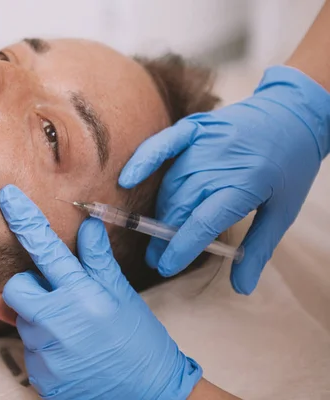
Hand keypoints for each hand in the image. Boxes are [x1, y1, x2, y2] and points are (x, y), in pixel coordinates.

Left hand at [0, 185, 201, 399]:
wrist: (150, 394)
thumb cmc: (139, 340)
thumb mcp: (123, 295)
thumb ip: (97, 261)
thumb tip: (87, 224)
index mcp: (83, 294)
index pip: (45, 249)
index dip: (24, 220)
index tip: (6, 197)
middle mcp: (59, 322)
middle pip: (15, 289)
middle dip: (27, 288)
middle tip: (56, 297)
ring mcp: (47, 353)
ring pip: (23, 322)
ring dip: (41, 322)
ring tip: (75, 334)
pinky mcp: (41, 378)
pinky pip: (29, 352)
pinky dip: (44, 349)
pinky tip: (70, 355)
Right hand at [119, 66, 329, 293]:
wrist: (293, 113)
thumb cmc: (290, 166)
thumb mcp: (283, 211)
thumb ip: (258, 250)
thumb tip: (242, 289)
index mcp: (245, 184)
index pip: (202, 223)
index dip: (181, 248)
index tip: (167, 266)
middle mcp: (220, 163)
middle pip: (181, 207)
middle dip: (164, 237)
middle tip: (155, 258)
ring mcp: (205, 142)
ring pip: (171, 185)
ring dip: (159, 213)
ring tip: (153, 236)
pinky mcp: (194, 127)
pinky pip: (162, 145)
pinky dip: (143, 161)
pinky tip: (127, 179)